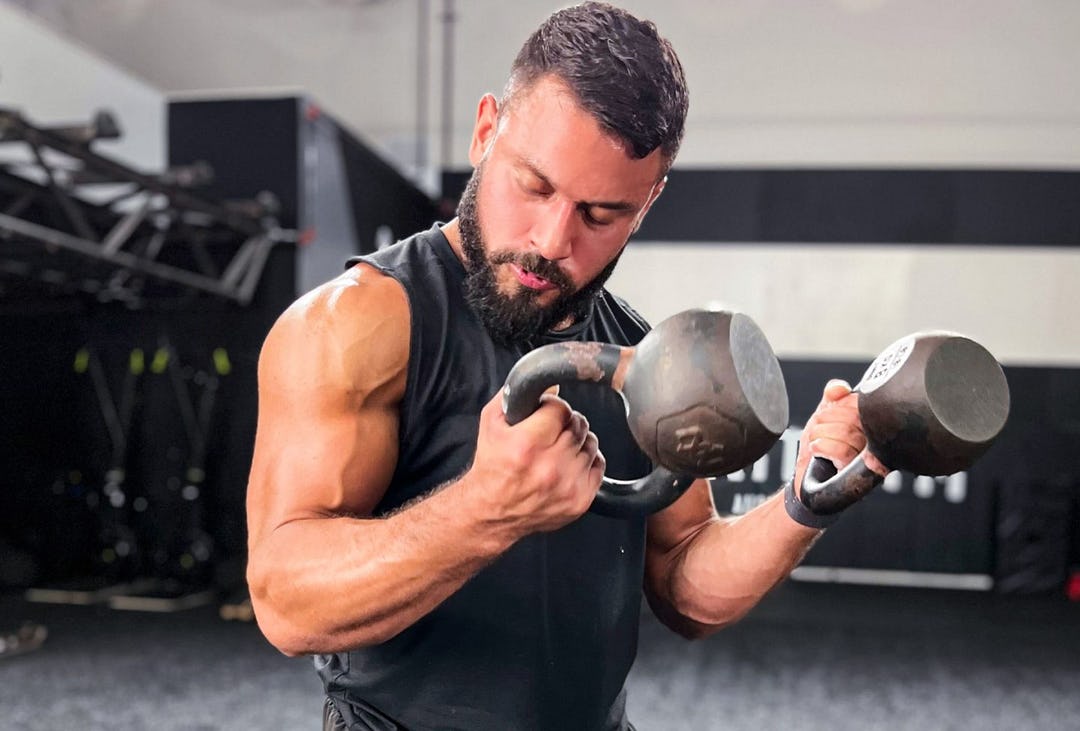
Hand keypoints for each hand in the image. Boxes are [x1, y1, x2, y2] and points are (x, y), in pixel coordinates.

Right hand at [465, 388, 605, 537]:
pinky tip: (569, 463)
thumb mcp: (491, 424)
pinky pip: (598, 465)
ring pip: (591, 443)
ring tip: (559, 448)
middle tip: (551, 430)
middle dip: (565, 422)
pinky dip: (587, 460)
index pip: (561, 409)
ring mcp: (568, 485)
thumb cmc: (492, 468)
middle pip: (578, 425)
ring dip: (577, 441)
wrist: (492, 511)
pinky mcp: (580, 499)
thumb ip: (514, 396)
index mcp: (527, 445)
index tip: (547, 412)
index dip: (553, 406)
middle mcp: (550, 466)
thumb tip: (548, 383)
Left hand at [792, 379, 889, 500]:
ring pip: (845, 432)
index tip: (827, 413)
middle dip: (824, 420)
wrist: (807, 480)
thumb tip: (840, 388)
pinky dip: (821, 447)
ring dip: (819, 435)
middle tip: (818, 431)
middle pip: (852, 416)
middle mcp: (875, 441)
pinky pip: (841, 450)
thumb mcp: (823, 416)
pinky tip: (818, 452)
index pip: (860, 402)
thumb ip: (832, 397)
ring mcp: (868, 458)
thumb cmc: (819, 448)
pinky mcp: (857, 473)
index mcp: (870, 423)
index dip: (838, 404)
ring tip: (817, 443)